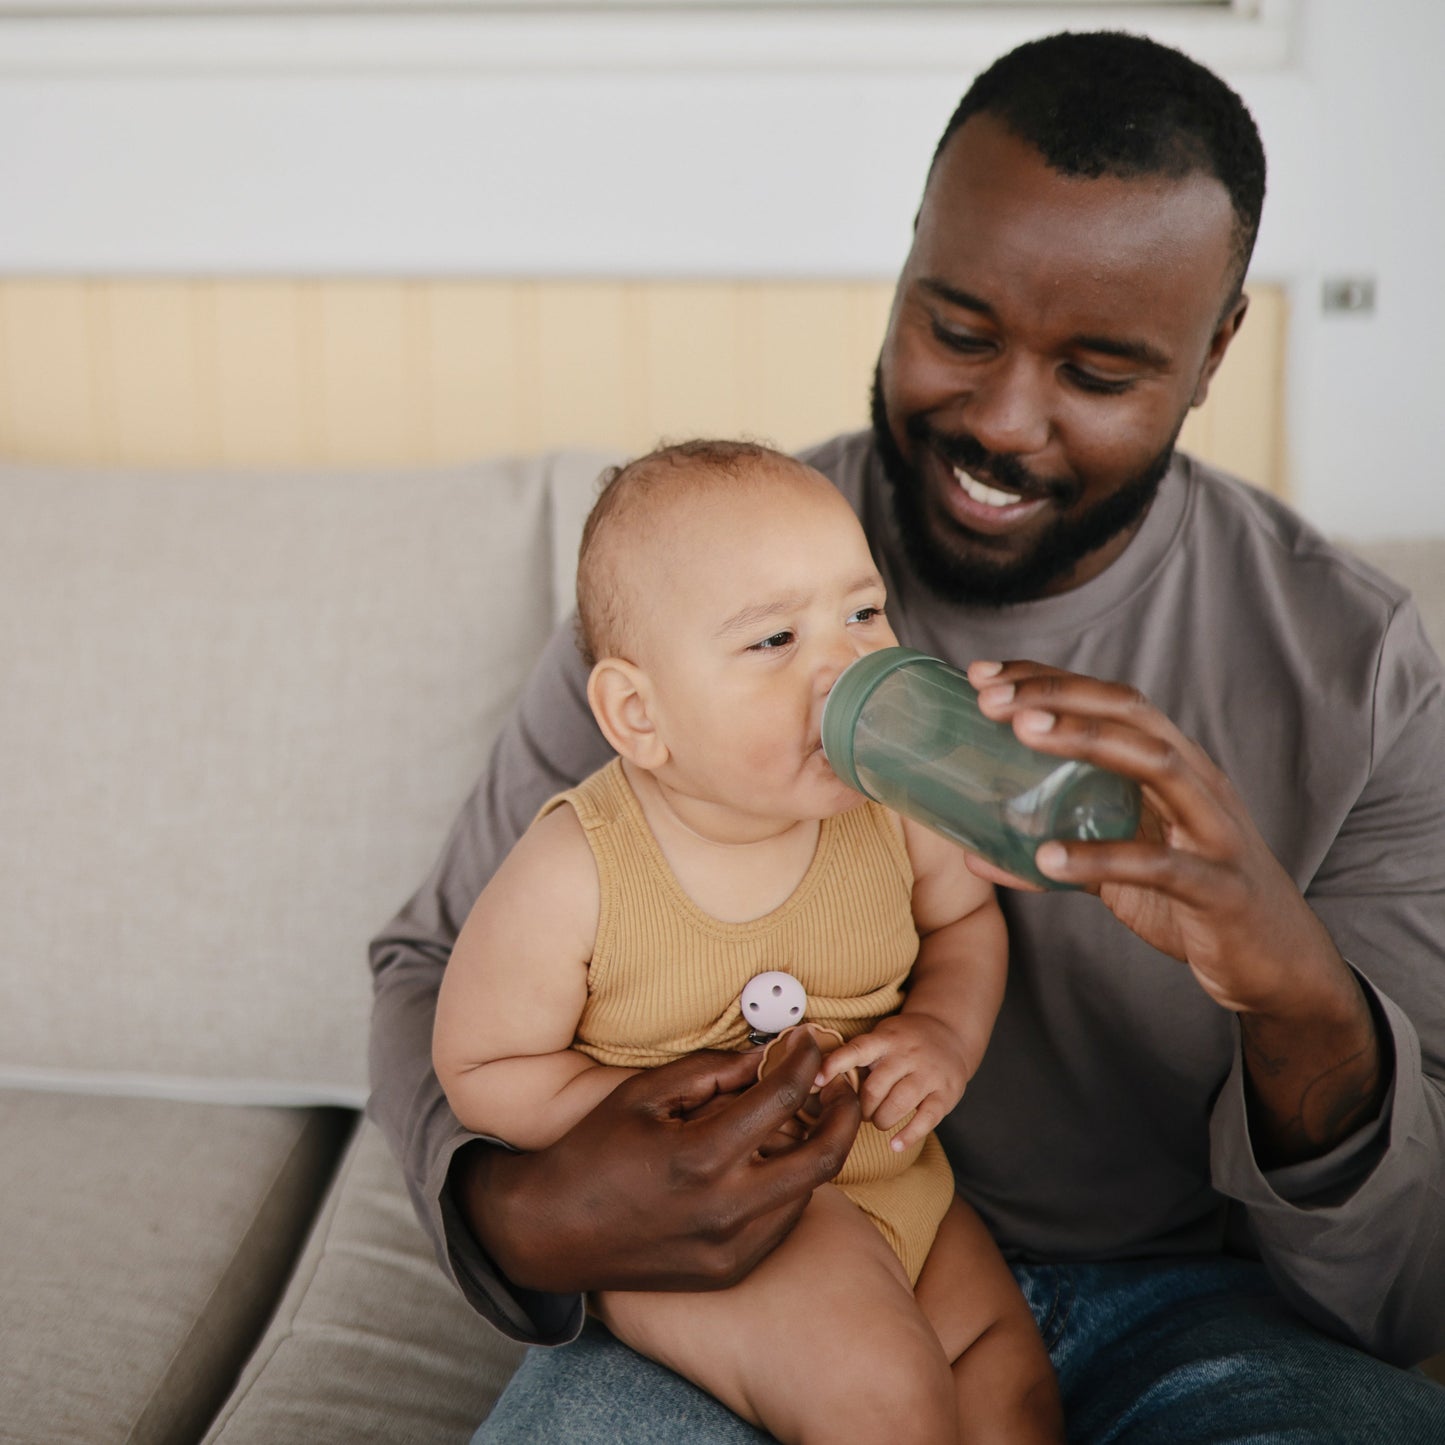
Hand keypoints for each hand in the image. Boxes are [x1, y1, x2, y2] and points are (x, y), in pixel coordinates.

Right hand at [452, 1030, 860, 1294]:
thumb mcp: (644, 1095)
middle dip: (843, 1110)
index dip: (805, 1060)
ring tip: (802, 1116)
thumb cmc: (593, 1151)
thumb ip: (711, 1072)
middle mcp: (726, 1209)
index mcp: (700, 1156)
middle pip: (824, 1156)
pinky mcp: (730, 1270)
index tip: (810, 1040)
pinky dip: (789, 1185)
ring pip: (808, 1190)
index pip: (783, 1098)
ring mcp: (732, 1248)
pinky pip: (782, 1221)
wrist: (551, 1233)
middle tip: (840, 1082)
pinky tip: (770, 1161)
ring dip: (814, 1148)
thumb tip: (766, 1055)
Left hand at [816, 1013, 971, 1151]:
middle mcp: (907, 1054)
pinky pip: (926, 1119)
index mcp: (886, 1039)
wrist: (950, 1033)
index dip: (836, 1065)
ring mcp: (929, 1073)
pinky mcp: (946, 1093)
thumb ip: (857, 1057)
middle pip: (875, 1088)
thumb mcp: (882, 1037)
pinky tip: (895, 1144)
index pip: (857, 1050)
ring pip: (898, 1104)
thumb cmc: (904, 1041)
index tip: (817, 1081)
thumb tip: (816, 1081)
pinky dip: (909, 1135)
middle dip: (862, 1107)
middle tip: (862, 1111)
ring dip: (881, 1120)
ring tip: (879, 1120)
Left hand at [968, 659, 1385, 1163]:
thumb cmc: (1194, 903)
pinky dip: (1101, 858)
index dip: (1049, 680)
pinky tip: (1047, 857)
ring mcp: (1215, 831)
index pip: (1111, 702)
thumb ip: (1058, 852)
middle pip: (1131, 713)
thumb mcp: (1119, 870)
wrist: (1278, 969)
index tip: (983, 674)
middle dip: (1059, 694)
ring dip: (1086, 741)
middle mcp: (1199, 783)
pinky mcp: (1220, 887)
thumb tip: (973, 854)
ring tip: (1020, 734)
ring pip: (1157, 763)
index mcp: (1175, 768)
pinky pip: (1159, 864)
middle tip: (990, 696)